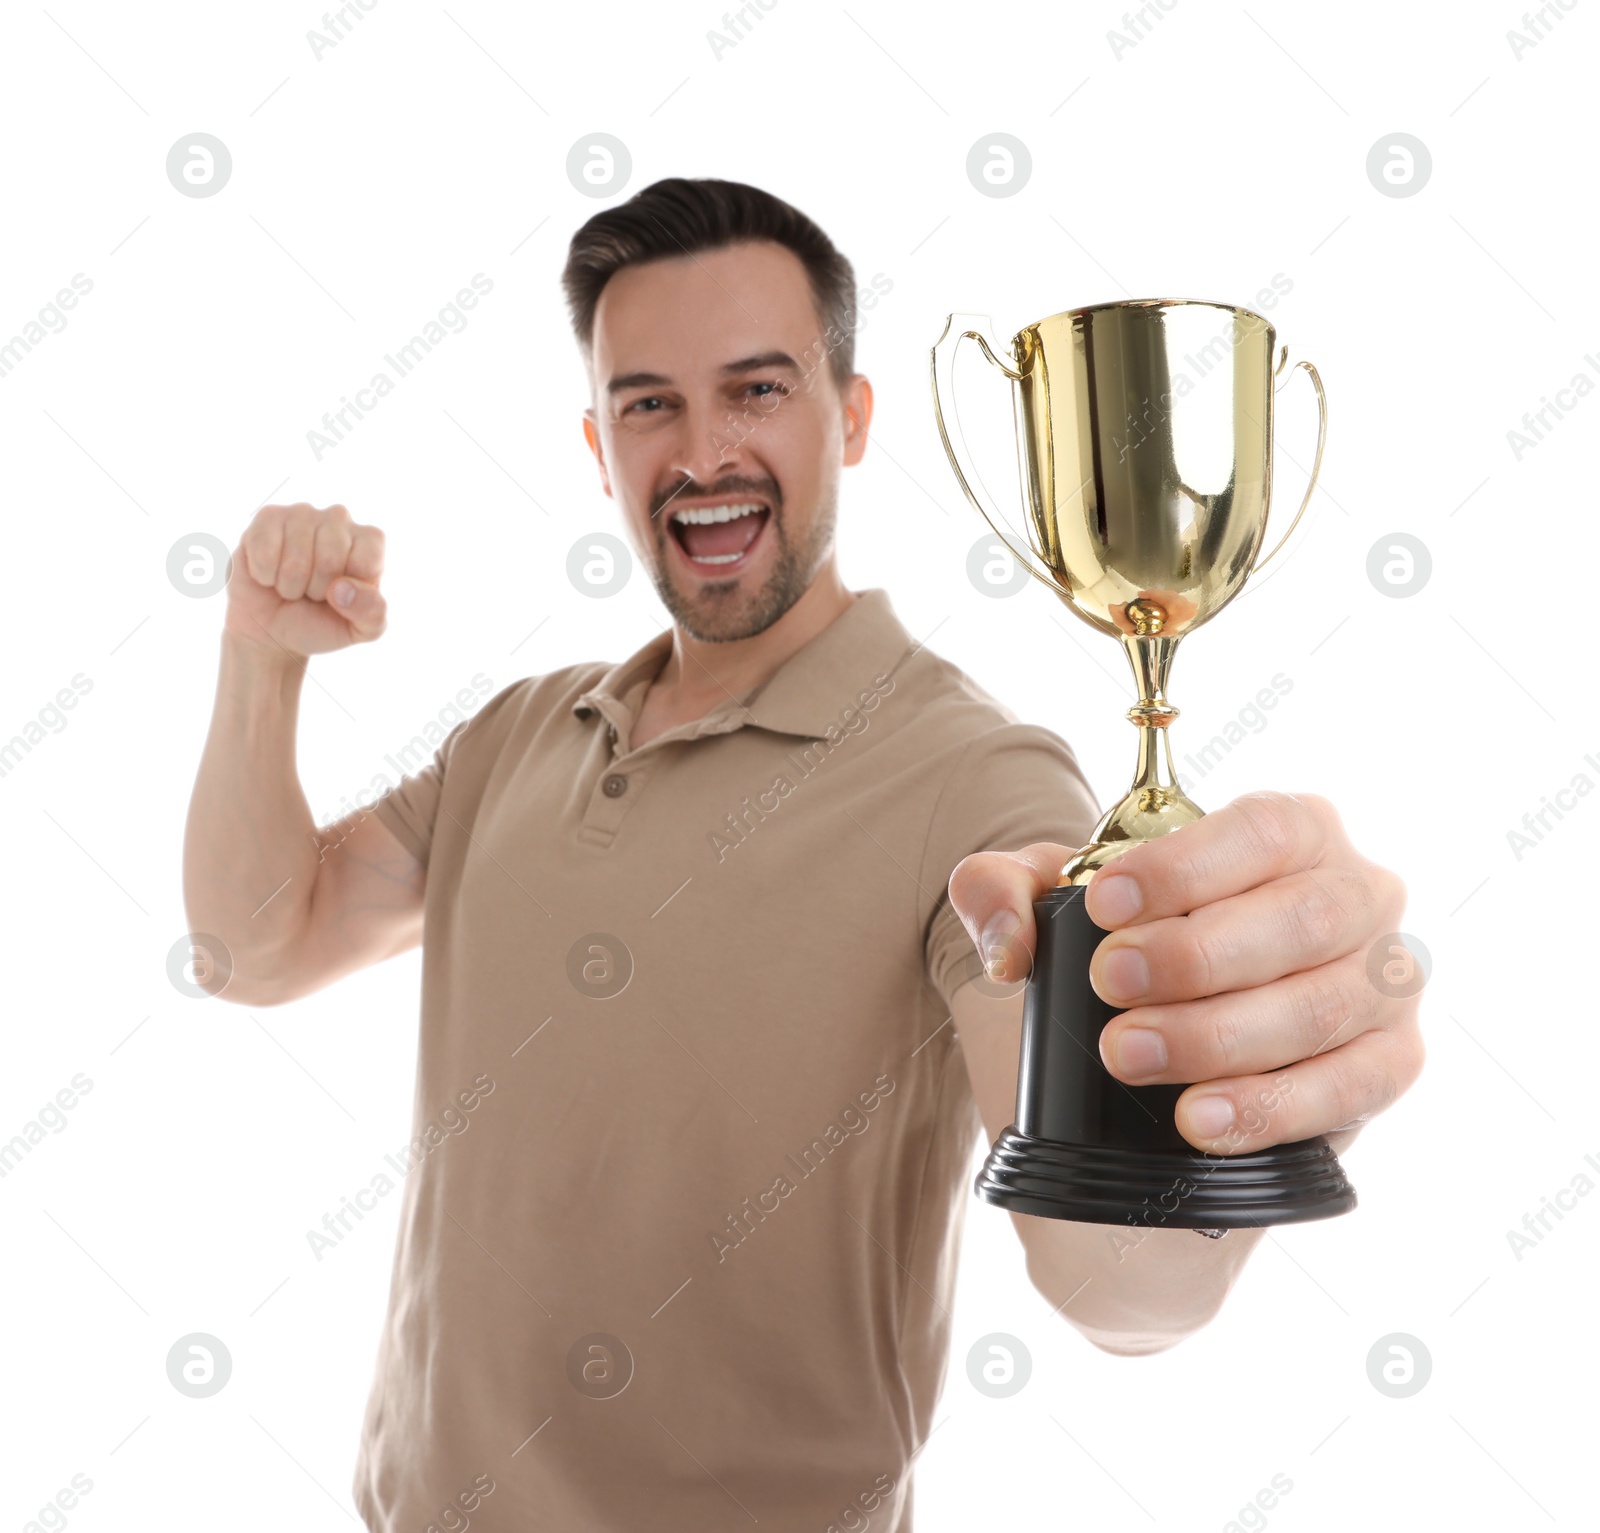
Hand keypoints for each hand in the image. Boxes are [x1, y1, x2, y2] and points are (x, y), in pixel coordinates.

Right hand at [225, 502, 386, 660]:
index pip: (367, 560)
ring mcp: (303, 513)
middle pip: (330, 558)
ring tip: (291, 584)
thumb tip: (343, 588)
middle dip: (316, 589)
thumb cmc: (321, 623)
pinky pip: (265, 551)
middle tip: (311, 592)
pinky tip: (267, 573)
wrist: (273, 629)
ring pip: (296, 558)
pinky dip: (264, 575)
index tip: (340, 596)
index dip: (350, 590)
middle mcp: (339, 518)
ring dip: (289, 585)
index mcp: (369, 541)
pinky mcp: (267, 516)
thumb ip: (372, 614)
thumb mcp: (359, 630)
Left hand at [947, 791, 1423, 1156]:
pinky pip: (1354, 1086)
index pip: (1262, 831)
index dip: (1186, 869)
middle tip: (1109, 984)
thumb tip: (1006, 945)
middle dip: (1196, 957)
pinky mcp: (1390, 1062)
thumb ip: (1002, 892)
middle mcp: (1357, 893)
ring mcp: (1385, 981)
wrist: (1167, 1029)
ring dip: (1219, 1036)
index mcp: (1293, 829)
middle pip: (1302, 919)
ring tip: (1128, 1055)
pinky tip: (1199, 1117)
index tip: (1106, 906)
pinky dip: (1272, 1106)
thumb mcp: (1053, 898)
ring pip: (1323, 1007)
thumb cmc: (1126, 939)